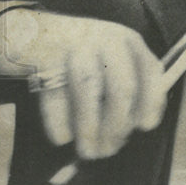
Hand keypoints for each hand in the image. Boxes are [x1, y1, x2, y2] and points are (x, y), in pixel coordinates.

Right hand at [0, 9, 166, 159]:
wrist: (33, 32)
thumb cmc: (82, 58)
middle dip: (117, 126)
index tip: (145, 127)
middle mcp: (106, 39)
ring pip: (88, 91)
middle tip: (108, 151)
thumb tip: (129, 134)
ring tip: (87, 152)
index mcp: (128, 41)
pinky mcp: (44, 55)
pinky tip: (63, 138)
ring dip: (89, 129)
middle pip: (122, 87)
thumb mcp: (111, 63)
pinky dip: (59, 123)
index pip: (151, 71)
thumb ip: (124, 93)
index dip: (152, 101)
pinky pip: (54, 94)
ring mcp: (75, 43)